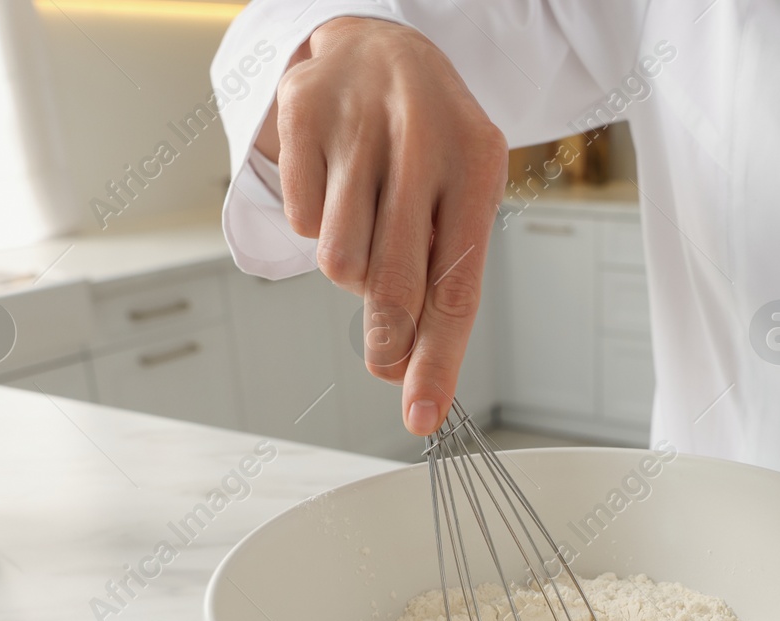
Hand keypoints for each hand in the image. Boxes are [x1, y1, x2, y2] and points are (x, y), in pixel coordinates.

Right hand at [256, 17, 508, 434]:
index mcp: (477, 162)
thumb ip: (442, 277)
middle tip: (383, 362)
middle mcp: (422, 138)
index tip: (422, 416)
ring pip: (339, 260)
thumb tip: (410, 371)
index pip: (456, 286)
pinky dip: (317, 223)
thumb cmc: (430, 145)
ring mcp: (359, 124)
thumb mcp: (460, 195)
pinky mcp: (303, 114)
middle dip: (387, 337)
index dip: (438, 360)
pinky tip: (337, 189)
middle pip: (394, 283)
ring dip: (351, 269)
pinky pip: (302, 221)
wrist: (378, 44)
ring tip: (368, 228)